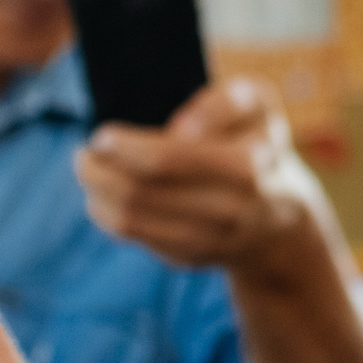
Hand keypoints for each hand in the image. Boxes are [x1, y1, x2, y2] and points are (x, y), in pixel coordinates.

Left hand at [76, 77, 323, 272]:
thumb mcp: (256, 107)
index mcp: (244, 166)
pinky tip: (99, 197)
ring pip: (130, 220)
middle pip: (139, 192)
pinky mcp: (188, 258)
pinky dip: (106, 215)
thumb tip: (182, 129)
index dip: (124, 147)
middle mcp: (227, 209)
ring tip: (87, 170)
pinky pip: (134, 237)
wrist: (279, 214)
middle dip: (99, 171)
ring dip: (96, 193)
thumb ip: (222, 104)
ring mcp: (207, 240)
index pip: (165, 160)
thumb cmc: (255, 144)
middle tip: (83, 154)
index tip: (103, 135)